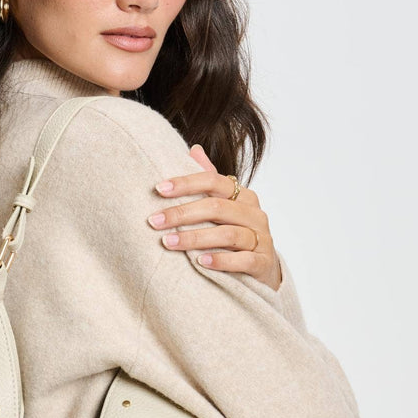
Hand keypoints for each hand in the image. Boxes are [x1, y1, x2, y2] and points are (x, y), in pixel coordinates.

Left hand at [147, 144, 282, 290]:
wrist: (263, 268)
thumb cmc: (235, 233)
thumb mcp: (223, 207)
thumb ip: (209, 182)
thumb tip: (194, 149)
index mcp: (242, 196)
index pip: (213, 181)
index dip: (185, 183)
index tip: (158, 189)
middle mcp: (255, 214)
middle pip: (216, 208)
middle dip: (181, 213)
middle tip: (154, 221)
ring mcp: (261, 238)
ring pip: (227, 234)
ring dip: (194, 238)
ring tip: (168, 242)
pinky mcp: (263, 263)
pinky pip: (243, 260)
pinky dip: (220, 260)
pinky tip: (200, 262)